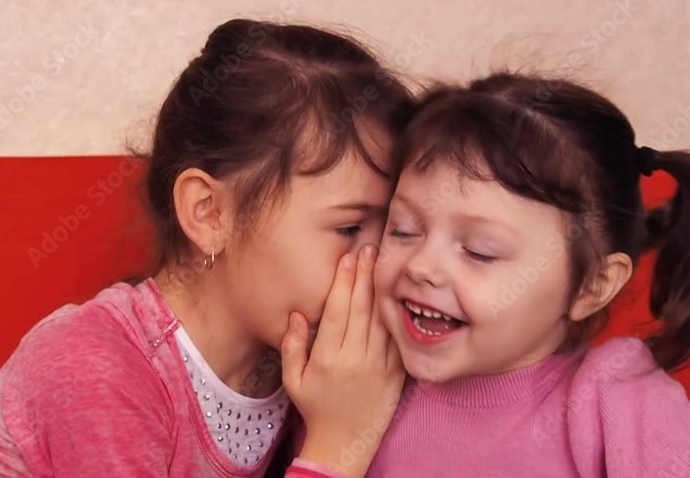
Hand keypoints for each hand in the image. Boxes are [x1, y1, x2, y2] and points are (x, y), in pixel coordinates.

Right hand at [281, 244, 404, 476]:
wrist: (344, 444)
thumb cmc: (315, 408)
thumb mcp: (292, 380)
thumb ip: (292, 346)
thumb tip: (297, 314)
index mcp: (327, 358)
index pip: (337, 311)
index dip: (342, 281)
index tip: (347, 257)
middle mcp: (355, 359)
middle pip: (362, 308)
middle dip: (365, 274)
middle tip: (369, 246)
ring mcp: (379, 366)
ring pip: (382, 319)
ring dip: (382, 287)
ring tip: (383, 260)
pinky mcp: (396, 373)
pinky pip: (398, 338)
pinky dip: (397, 313)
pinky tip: (397, 293)